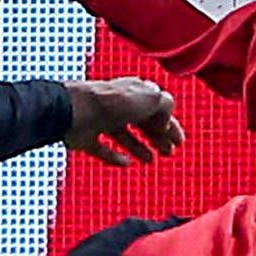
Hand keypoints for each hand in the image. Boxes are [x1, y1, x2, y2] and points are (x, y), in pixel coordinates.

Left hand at [65, 78, 181, 165]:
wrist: (76, 110)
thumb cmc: (113, 100)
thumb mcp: (151, 97)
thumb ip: (165, 106)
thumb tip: (165, 123)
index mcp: (132, 92)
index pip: (155, 108)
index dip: (169, 124)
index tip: (179, 141)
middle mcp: (116, 105)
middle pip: (140, 122)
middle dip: (157, 137)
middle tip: (169, 152)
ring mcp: (99, 121)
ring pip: (123, 136)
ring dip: (139, 147)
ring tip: (151, 160)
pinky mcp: (84, 138)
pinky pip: (102, 150)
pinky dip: (115, 158)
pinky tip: (127, 164)